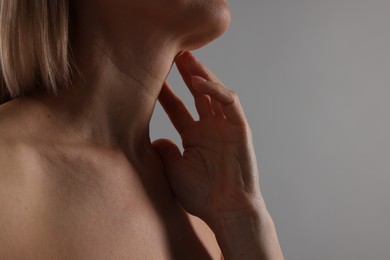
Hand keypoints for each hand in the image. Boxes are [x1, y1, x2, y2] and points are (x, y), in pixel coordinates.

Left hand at [153, 51, 263, 223]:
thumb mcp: (174, 170)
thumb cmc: (202, 196)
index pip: (177, 109)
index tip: (150, 78)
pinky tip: (198, 82)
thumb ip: (165, 151)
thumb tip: (154, 140)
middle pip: (197, 94)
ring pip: (214, 92)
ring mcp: (225, 126)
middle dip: (185, 74)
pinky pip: (229, 103)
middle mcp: (210, 128)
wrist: (226, 211)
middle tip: (171, 54)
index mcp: (195, 137)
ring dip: (201, 74)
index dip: (165, 93)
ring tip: (185, 57)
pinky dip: (215, 90)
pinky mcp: (240, 128)